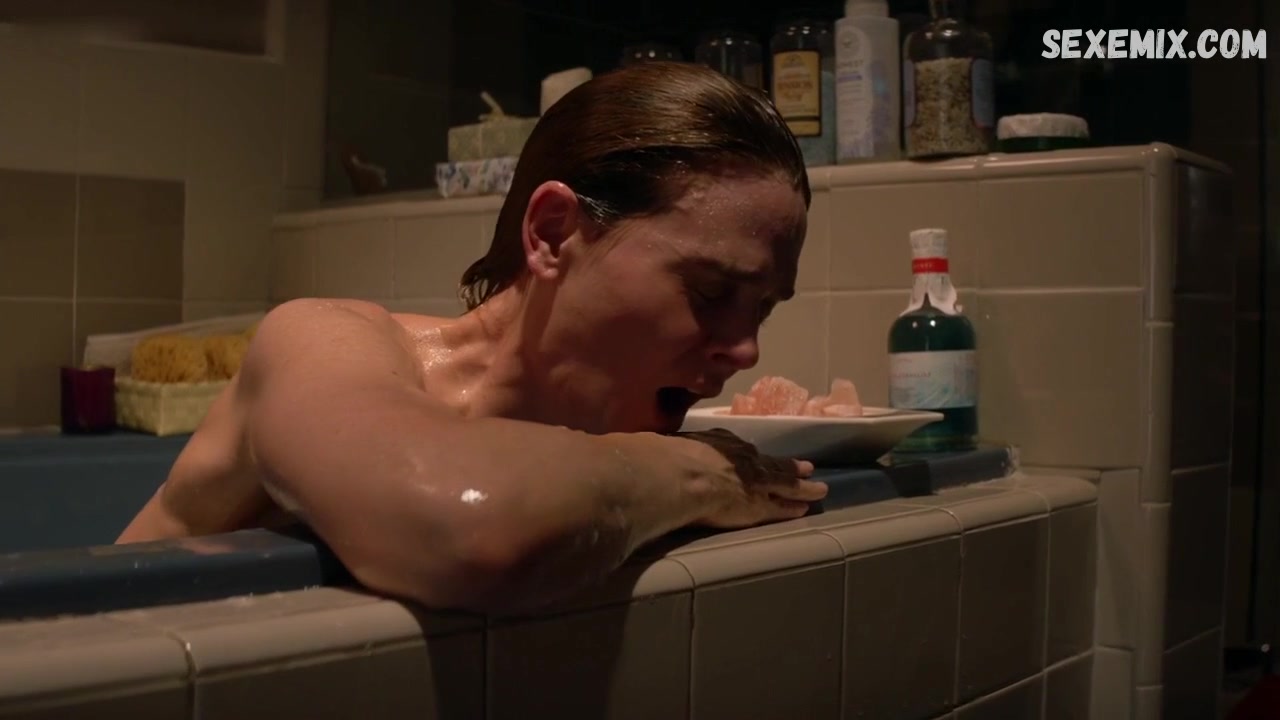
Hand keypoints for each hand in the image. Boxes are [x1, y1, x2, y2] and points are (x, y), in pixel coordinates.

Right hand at [672, 428, 827, 528]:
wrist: (684, 475)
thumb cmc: (672, 458)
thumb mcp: (678, 445)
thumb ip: (682, 449)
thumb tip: (666, 450)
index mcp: (725, 444)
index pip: (743, 451)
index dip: (755, 456)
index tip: (761, 457)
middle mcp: (747, 459)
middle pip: (773, 464)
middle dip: (791, 467)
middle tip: (808, 467)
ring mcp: (757, 482)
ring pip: (787, 484)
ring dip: (804, 487)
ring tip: (820, 488)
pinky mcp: (760, 506)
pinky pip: (782, 507)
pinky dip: (794, 507)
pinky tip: (805, 508)